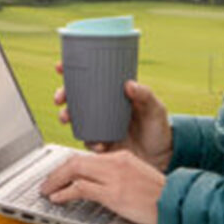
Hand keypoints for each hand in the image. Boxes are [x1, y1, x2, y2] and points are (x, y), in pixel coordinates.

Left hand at [40, 150, 164, 223]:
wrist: (177, 204)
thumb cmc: (160, 197)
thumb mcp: (136, 179)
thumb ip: (115, 177)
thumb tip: (93, 186)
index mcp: (121, 157)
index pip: (85, 157)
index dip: (66, 166)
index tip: (57, 175)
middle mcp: (116, 162)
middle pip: (75, 161)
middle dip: (55, 172)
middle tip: (45, 182)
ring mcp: (114, 177)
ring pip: (73, 170)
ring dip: (54, 181)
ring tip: (46, 190)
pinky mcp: (113, 193)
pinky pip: (80, 188)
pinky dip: (64, 192)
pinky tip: (57, 198)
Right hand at [52, 68, 173, 170]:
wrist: (163, 158)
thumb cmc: (159, 129)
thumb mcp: (155, 109)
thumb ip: (145, 95)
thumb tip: (129, 84)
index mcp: (114, 95)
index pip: (91, 79)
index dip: (72, 71)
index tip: (60, 66)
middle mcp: (103, 109)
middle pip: (76, 98)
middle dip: (62, 95)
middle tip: (60, 98)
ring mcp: (100, 126)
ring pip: (75, 118)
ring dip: (66, 117)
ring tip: (67, 118)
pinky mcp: (101, 144)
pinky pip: (87, 141)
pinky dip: (88, 142)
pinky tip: (97, 144)